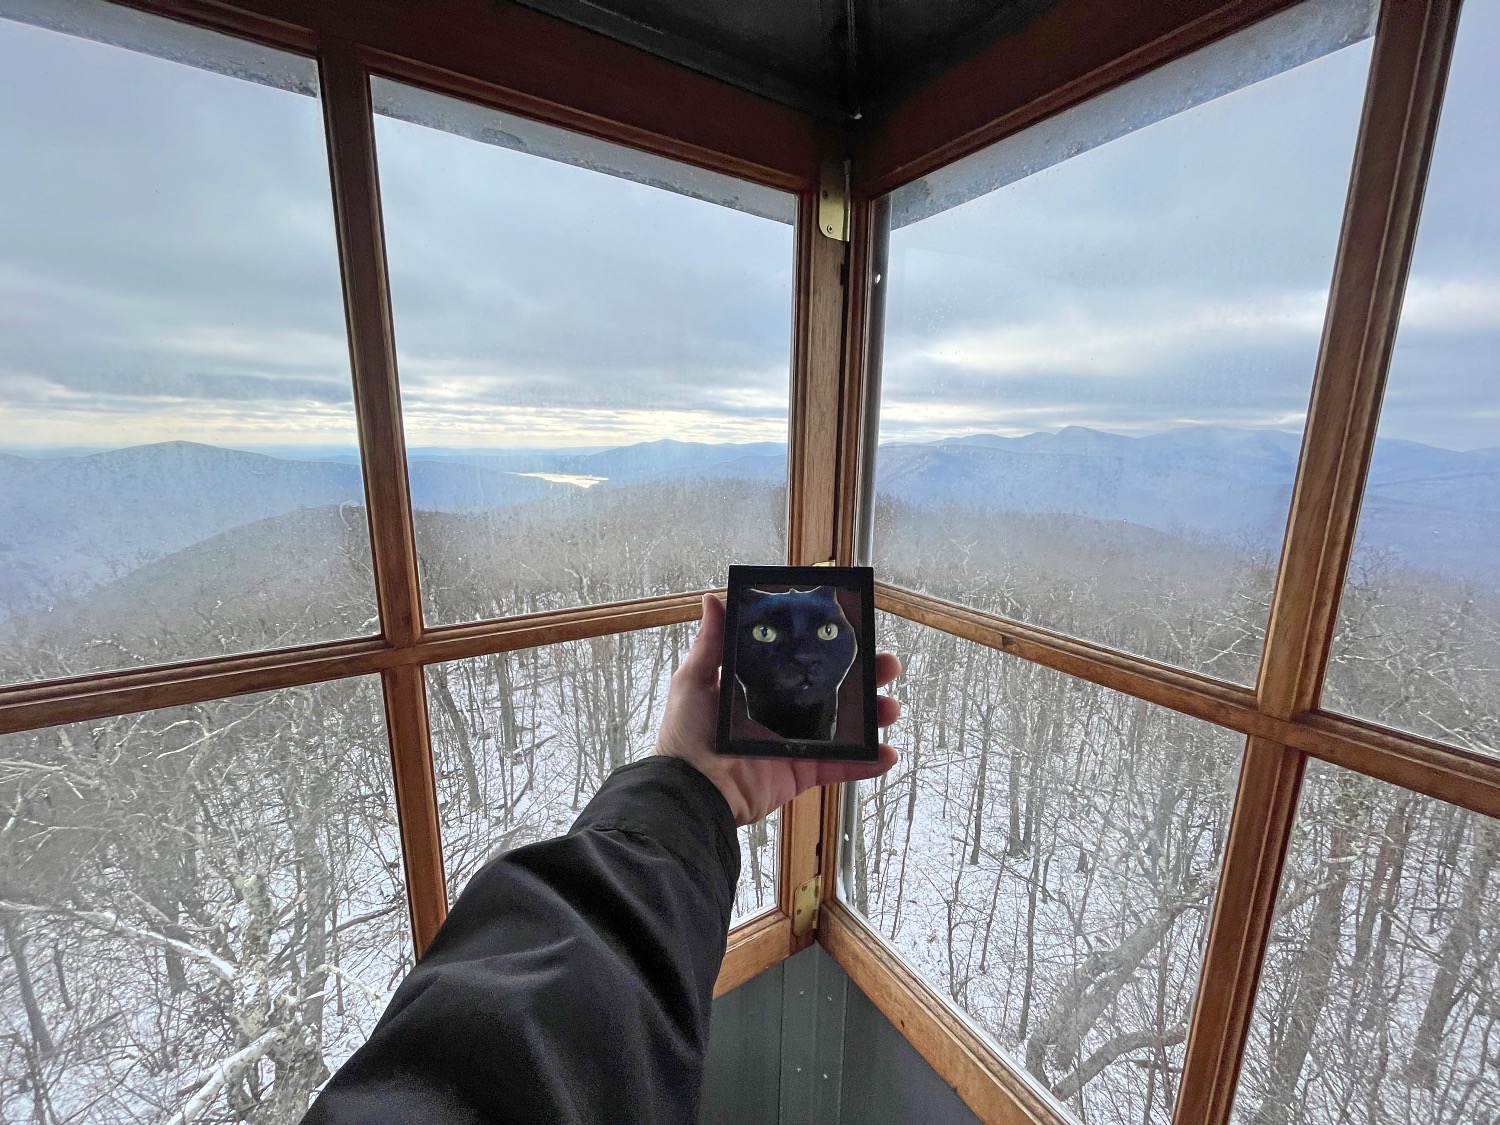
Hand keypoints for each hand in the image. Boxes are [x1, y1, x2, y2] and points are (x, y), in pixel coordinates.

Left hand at [656, 593, 899, 826]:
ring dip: (871, 719)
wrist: (693, 791)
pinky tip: (886, 754)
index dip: (829, 651)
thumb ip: (710, 643)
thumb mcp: (695, 681)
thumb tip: (713, 599)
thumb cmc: (687, 735)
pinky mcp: (800, 774)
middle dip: (864, 680)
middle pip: (832, 693)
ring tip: (889, 708)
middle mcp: (780, 715)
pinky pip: (839, 769)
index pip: (801, 664)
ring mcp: (793, 746)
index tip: (855, 634)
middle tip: (886, 666)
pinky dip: (865, 764)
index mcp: (758, 690)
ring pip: (843, 730)